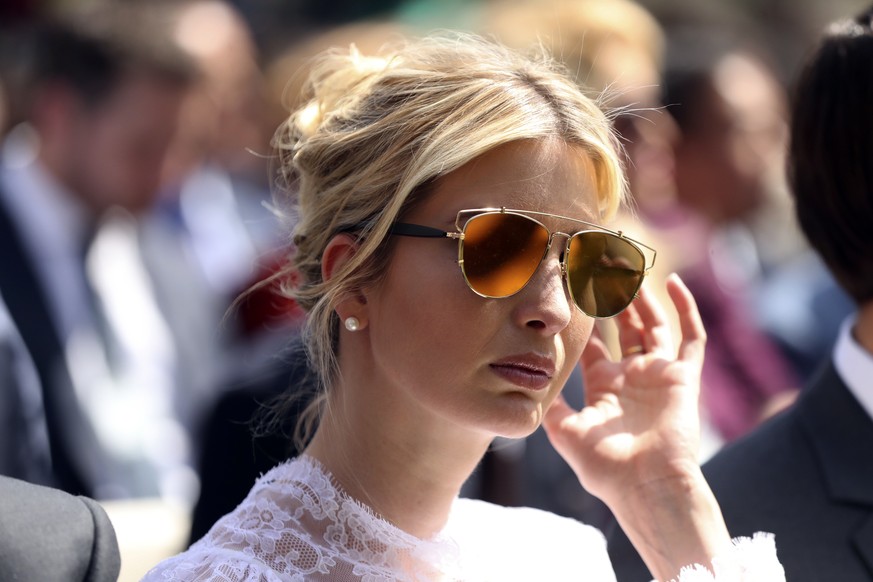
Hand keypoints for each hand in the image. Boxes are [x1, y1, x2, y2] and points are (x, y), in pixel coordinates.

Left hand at [543, 273, 706, 505]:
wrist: (645, 486)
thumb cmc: (604, 467)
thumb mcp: (564, 431)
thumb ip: (548, 404)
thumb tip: (524, 381)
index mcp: (604, 386)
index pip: (594, 342)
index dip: (583, 318)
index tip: (570, 289)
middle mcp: (631, 376)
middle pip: (623, 328)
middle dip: (611, 299)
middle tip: (598, 267)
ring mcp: (658, 375)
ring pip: (652, 325)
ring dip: (640, 297)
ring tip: (625, 267)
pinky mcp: (683, 377)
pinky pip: (690, 337)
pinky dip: (685, 309)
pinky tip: (673, 282)